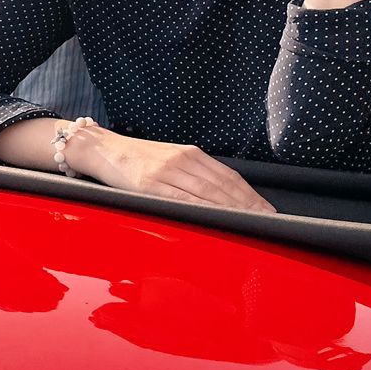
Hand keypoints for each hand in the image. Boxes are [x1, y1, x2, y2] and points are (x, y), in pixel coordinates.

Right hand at [70, 124, 276, 214]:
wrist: (104, 148)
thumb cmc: (137, 158)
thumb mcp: (169, 158)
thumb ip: (193, 172)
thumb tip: (220, 193)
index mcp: (190, 154)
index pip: (228, 176)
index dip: (249, 194)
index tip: (266, 208)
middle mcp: (182, 160)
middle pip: (223, 185)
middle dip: (248, 204)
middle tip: (267, 219)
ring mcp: (166, 172)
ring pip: (207, 192)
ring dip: (231, 209)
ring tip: (249, 221)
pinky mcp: (150, 185)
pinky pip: (181, 199)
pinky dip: (202, 209)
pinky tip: (215, 217)